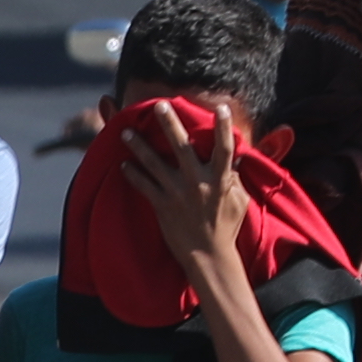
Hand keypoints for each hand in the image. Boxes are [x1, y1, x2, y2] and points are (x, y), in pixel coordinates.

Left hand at [116, 99, 252, 298]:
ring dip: (139, 147)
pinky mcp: (162, 206)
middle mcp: (196, 183)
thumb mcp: (239, 201)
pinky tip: (122, 165)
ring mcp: (177, 194)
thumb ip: (234, 178)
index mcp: (219, 180)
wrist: (208, 257)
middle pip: (182, 147)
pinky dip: (133, 175)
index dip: (223, 127)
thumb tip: (236, 157)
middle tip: (158, 104)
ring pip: (154, 164)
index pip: (224, 148)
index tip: (220, 108)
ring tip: (124, 132)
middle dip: (170, 124)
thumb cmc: (226, 228)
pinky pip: (144, 187)